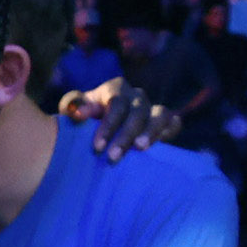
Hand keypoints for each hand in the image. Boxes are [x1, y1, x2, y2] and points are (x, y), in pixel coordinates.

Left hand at [58, 78, 179, 159]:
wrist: (101, 130)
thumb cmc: (86, 118)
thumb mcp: (74, 111)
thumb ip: (72, 108)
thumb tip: (78, 113)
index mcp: (115, 89)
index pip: (115, 104)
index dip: (108, 126)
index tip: (97, 148)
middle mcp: (136, 96)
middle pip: (137, 112)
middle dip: (125, 136)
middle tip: (113, 158)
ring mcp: (152, 108)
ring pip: (160, 114)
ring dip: (150, 132)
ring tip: (140, 148)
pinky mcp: (165, 122)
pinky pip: (173, 123)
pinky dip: (168, 131)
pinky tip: (161, 145)